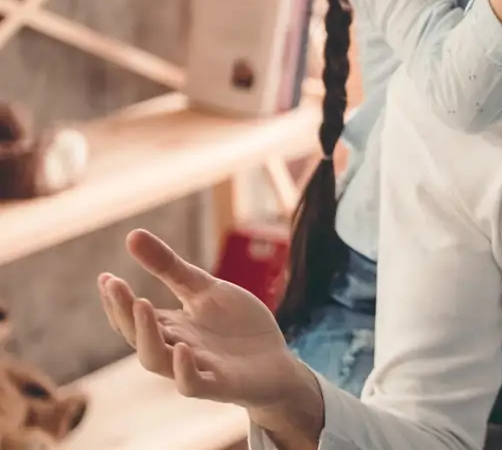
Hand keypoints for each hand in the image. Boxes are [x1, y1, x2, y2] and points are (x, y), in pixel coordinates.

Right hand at [97, 229, 307, 411]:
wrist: (278, 361)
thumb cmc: (237, 326)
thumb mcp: (205, 289)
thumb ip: (171, 268)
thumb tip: (132, 235)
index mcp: (169, 327)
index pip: (132, 317)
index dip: (116, 300)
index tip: (105, 277)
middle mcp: (175, 349)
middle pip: (137, 335)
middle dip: (123, 311)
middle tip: (114, 284)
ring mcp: (196, 368)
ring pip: (156, 360)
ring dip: (146, 335)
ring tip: (142, 304)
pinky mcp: (220, 385)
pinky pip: (193, 384)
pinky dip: (183, 369)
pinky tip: (181, 347)